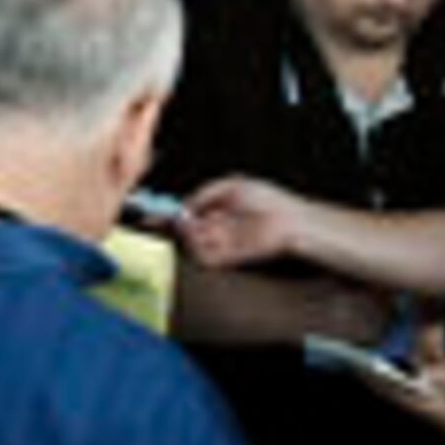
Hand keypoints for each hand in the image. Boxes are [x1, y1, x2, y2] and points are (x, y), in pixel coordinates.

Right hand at [180, 177, 310, 270]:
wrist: (287, 221)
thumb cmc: (267, 200)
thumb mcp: (231, 185)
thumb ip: (205, 193)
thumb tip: (183, 206)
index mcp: (218, 210)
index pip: (189, 215)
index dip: (172, 217)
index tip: (156, 217)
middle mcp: (218, 229)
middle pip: (188, 232)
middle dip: (180, 226)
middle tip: (179, 219)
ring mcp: (223, 244)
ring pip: (194, 245)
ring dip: (190, 236)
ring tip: (196, 226)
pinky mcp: (229, 259)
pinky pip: (205, 258)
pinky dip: (200, 249)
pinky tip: (207, 236)